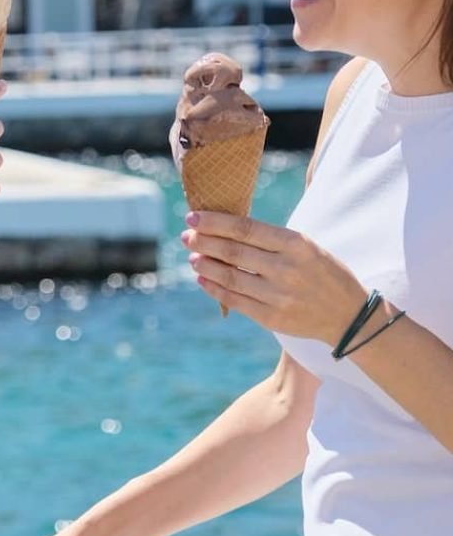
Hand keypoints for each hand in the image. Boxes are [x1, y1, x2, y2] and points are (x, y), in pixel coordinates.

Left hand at [182, 210, 366, 344]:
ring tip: (194, 257)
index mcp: (295, 244)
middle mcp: (285, 268)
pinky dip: (215, 289)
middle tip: (186, 236)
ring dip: (206, 266)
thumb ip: (272, 240)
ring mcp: (278, 295)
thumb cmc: (324, 273)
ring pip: (230, 277)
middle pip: (233, 251)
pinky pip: (235, 301)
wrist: (348, 315)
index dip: (214, 222)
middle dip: (204, 242)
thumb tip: (228, 229)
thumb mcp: (307, 247)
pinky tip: (203, 280)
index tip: (193, 217)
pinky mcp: (272, 318)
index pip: (245, 228)